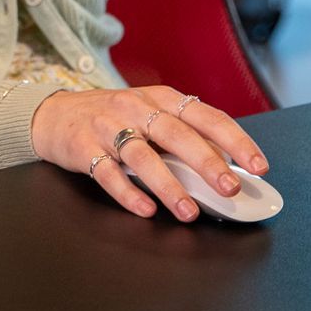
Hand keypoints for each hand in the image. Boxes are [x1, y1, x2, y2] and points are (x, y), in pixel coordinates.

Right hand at [30, 86, 267, 221]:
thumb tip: (225, 166)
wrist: (53, 115)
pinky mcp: (82, 147)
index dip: (234, 140)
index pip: (204, 116)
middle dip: (206, 162)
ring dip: (168, 185)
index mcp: (159, 98)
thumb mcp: (148, 115)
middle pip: (175, 134)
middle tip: (229, 188)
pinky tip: (145, 210)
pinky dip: (128, 193)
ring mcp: (106, 127)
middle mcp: (134, 108)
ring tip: (189, 211)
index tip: (258, 165)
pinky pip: (107, 173)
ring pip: (142, 156)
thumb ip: (182, 136)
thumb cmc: (111, 119)